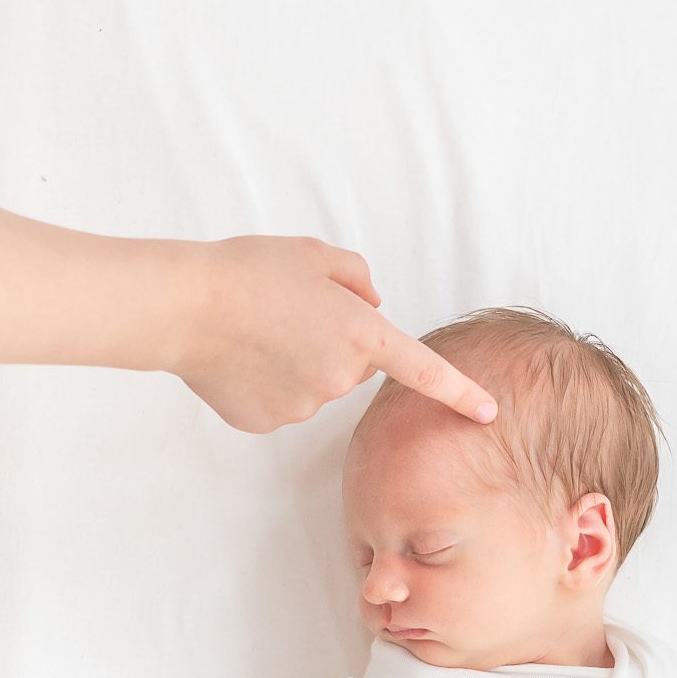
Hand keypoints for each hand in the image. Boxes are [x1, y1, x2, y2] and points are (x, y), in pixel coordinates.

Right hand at [171, 236, 496, 432]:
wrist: (186, 308)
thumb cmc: (250, 272)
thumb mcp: (315, 254)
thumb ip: (356, 278)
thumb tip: (370, 303)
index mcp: (361, 334)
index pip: (425, 371)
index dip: (461, 393)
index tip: (489, 413)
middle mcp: (339, 378)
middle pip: (350, 369)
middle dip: (330, 346)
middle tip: (287, 316)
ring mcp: (302, 407)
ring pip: (311, 388)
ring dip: (293, 366)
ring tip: (254, 336)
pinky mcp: (267, 423)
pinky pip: (277, 404)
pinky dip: (263, 386)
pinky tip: (238, 362)